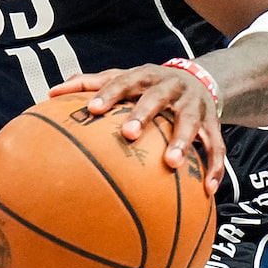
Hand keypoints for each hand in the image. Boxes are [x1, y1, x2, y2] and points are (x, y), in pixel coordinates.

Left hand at [53, 63, 225, 182]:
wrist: (199, 79)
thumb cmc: (147, 85)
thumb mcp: (124, 78)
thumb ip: (90, 84)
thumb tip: (51, 93)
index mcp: (145, 76)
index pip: (124, 80)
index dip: (109, 93)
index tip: (92, 110)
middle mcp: (171, 87)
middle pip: (157, 98)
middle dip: (144, 113)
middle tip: (129, 134)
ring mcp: (194, 105)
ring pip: (191, 122)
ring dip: (183, 141)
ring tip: (172, 164)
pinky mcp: (213, 124)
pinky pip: (217, 146)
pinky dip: (215, 167)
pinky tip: (208, 190)